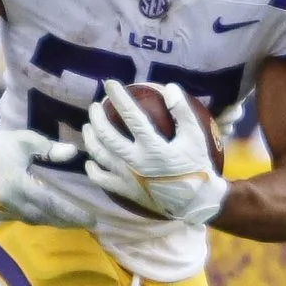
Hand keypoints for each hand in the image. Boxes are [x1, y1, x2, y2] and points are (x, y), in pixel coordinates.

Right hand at [0, 121, 95, 228]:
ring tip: (71, 221)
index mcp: (18, 186)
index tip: (90, 219)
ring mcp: (0, 209)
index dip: (72, 213)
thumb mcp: (26, 141)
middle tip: (87, 223)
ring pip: (33, 220)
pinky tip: (49, 217)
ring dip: (53, 221)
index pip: (52, 204)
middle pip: (45, 217)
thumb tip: (73, 153)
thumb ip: (50, 149)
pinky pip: (21, 219)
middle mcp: (10, 202)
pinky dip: (37, 218)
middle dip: (67, 221)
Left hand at [82, 84, 228, 225]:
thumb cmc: (197, 166)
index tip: (110, 84)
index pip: (131, 116)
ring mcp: (127, 177)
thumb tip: (169, 87)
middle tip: (94, 105)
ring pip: (99, 155)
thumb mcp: (195, 137)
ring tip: (88, 126)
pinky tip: (90, 160)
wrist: (195, 202)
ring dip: (90, 138)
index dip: (119, 97)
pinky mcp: (124, 190)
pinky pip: (101, 179)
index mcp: (153, 147)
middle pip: (107, 135)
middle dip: (96, 117)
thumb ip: (182, 111)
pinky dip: (92, 168)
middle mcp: (136, 162)